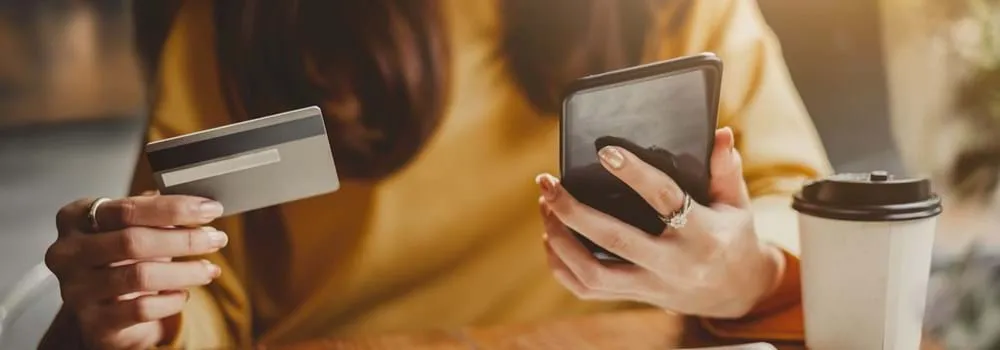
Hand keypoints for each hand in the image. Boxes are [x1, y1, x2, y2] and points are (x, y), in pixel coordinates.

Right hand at [45, 194, 228, 348]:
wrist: (101, 309)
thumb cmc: (120, 259)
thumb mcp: (133, 228)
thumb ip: (157, 213)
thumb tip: (200, 205)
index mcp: (76, 218)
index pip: (128, 208)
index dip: (175, 208)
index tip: (210, 209)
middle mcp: (68, 253)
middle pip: (133, 241)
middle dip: (185, 239)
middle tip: (217, 239)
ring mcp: (77, 289)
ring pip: (140, 276)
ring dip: (185, 271)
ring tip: (209, 268)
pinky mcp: (94, 322)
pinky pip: (142, 309)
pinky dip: (171, 300)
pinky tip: (183, 294)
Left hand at [536, 127, 782, 317]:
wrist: (736, 292)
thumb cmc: (732, 237)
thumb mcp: (737, 203)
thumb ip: (725, 169)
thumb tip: (719, 133)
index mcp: (702, 234)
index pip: (664, 199)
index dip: (635, 174)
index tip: (605, 152)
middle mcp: (673, 263)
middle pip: (614, 239)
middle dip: (574, 210)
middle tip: (548, 182)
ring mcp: (651, 285)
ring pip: (593, 272)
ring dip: (561, 240)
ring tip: (546, 206)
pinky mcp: (636, 296)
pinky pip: (588, 289)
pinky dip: (562, 266)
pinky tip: (550, 237)